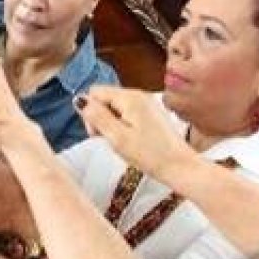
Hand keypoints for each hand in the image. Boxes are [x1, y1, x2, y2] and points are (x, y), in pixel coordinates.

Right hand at [76, 85, 193, 181]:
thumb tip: (79, 99)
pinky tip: (131, 140)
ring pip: (115, 106)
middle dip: (101, 118)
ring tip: (122, 142)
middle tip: (110, 140)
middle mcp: (139, 95)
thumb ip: (96, 116)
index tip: (99, 133)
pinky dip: (123, 126)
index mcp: (130, 98)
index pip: (95, 92)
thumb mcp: (117, 137)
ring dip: (111, 124)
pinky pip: (127, 113)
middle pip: (105, 98)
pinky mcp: (151, 113)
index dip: (91, 113)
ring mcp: (146, 103)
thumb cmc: (150, 155)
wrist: (179, 166)